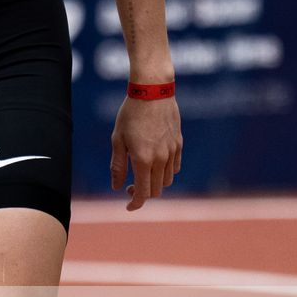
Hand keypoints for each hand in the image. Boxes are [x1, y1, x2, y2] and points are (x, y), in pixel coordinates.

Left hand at [110, 95, 181, 210]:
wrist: (153, 91)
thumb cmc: (130, 113)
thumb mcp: (117, 139)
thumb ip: (118, 165)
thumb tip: (116, 186)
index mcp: (143, 159)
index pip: (142, 193)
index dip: (135, 203)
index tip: (128, 206)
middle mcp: (161, 159)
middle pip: (156, 190)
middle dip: (142, 193)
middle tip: (129, 185)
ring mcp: (172, 151)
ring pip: (167, 180)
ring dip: (155, 183)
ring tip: (142, 173)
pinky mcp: (179, 143)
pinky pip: (175, 167)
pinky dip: (166, 172)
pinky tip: (156, 164)